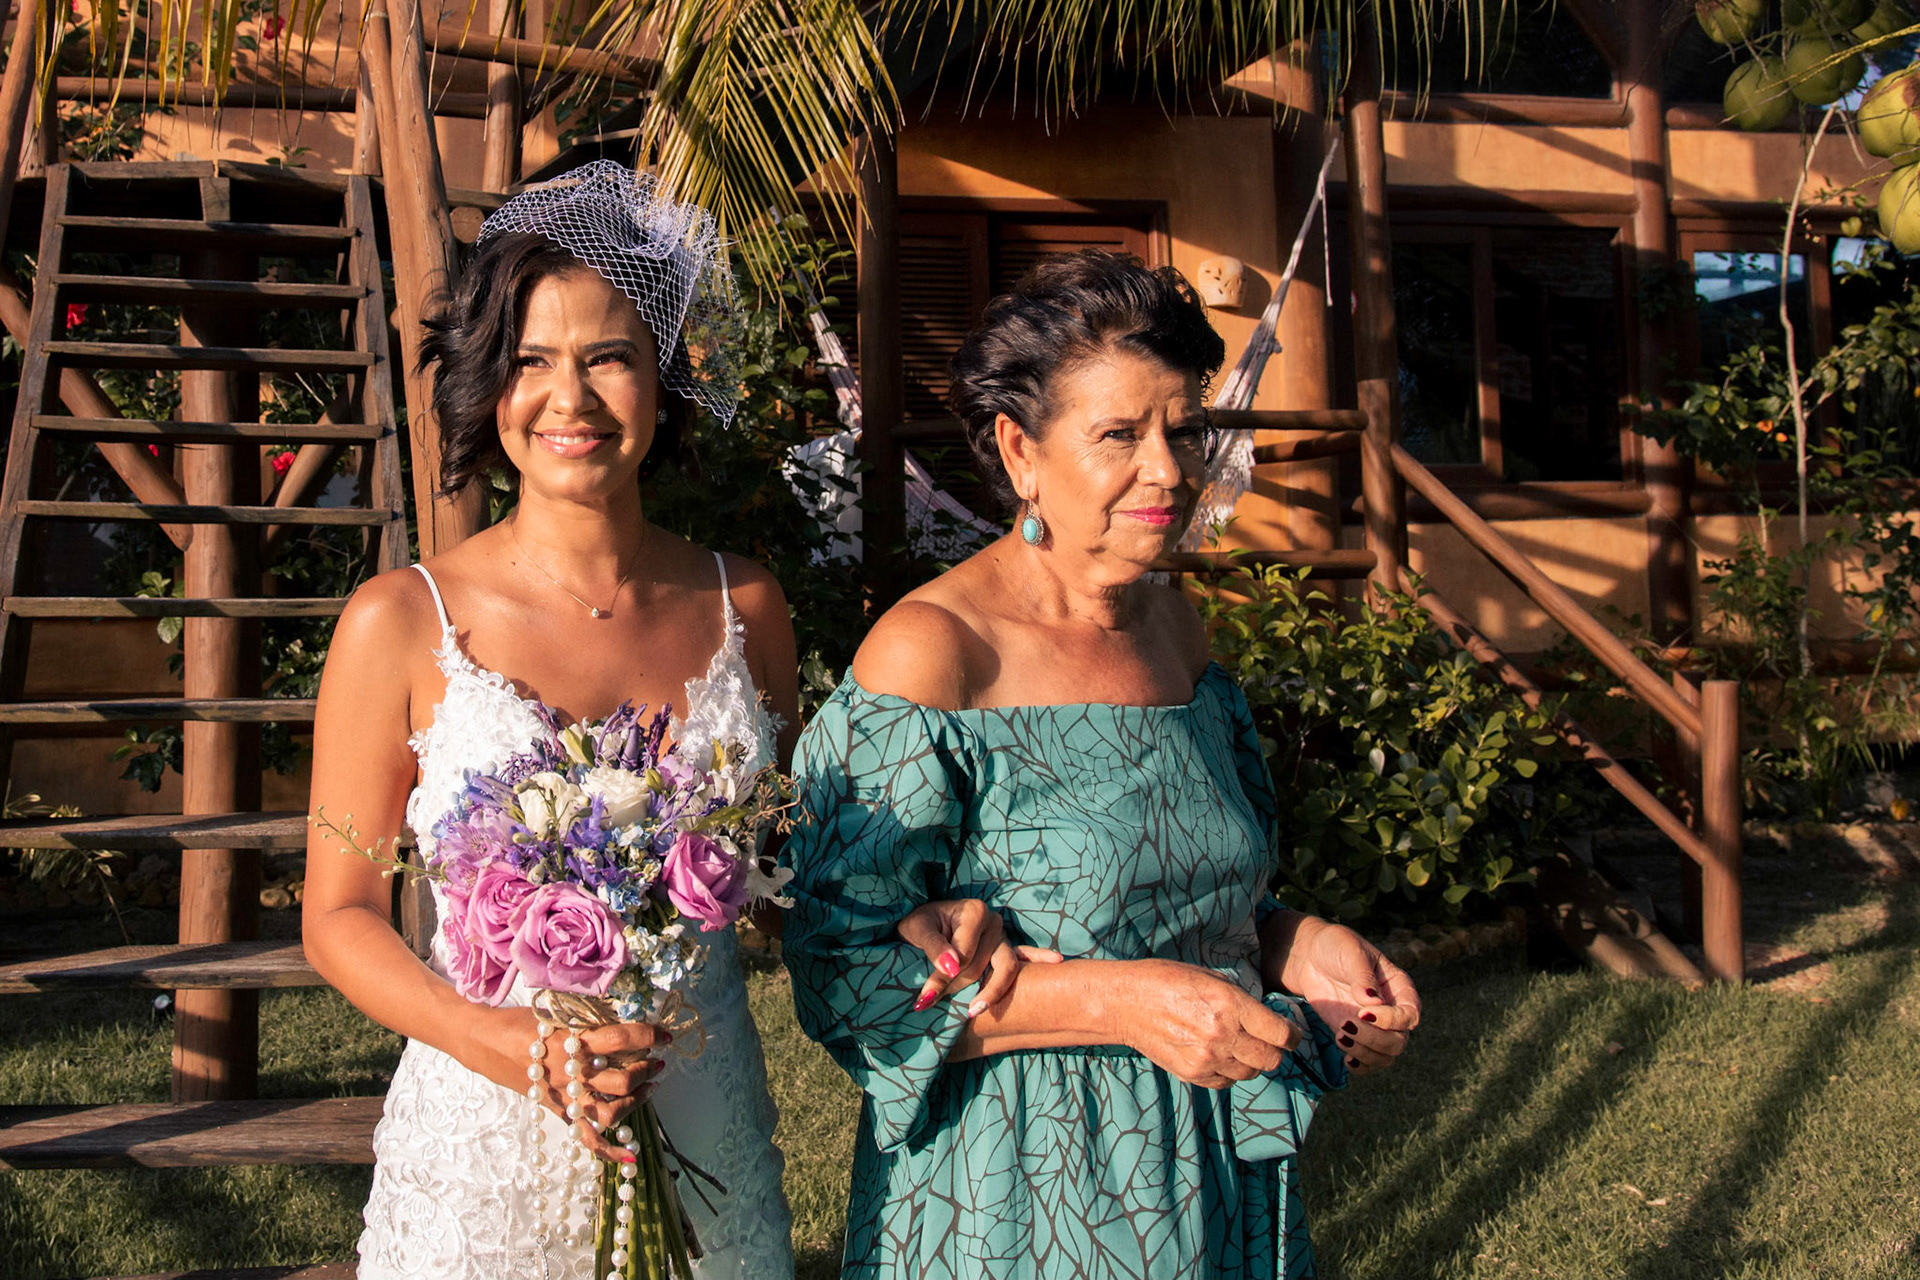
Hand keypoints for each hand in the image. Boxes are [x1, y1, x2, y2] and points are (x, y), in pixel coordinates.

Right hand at [474, 1007, 669, 1162]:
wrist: (485, 1044)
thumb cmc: (520, 1023)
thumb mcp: (555, 1013)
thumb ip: (587, 1019)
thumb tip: (624, 1019)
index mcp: (571, 1043)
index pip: (619, 1040)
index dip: (647, 1036)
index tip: (665, 1034)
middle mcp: (571, 1072)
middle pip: (620, 1080)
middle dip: (646, 1070)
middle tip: (657, 1061)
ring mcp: (565, 1097)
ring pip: (610, 1111)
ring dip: (637, 1101)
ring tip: (650, 1086)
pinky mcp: (559, 1112)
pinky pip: (586, 1138)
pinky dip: (609, 1152)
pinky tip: (629, 1156)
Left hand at [896, 898, 1062, 1018]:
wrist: (925, 921)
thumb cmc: (919, 923)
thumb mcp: (917, 929)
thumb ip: (934, 946)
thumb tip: (952, 968)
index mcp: (974, 912)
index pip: (965, 954)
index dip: (943, 977)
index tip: (924, 997)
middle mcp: (994, 922)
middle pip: (983, 965)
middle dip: (958, 988)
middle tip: (933, 1004)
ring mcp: (1003, 937)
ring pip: (1005, 969)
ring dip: (990, 991)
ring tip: (974, 1010)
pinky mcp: (1006, 949)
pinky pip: (1024, 957)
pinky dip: (1040, 958)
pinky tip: (1057, 961)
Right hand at [1119, 959, 1300, 1089]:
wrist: (1126, 1003)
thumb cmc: (1167, 980)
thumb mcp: (1210, 977)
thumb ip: (1240, 1000)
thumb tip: (1265, 1018)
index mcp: (1230, 1004)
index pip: (1279, 1033)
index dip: (1293, 1036)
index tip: (1292, 1035)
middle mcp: (1222, 1034)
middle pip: (1270, 1060)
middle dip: (1275, 1052)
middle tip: (1270, 1044)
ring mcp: (1207, 1058)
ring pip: (1250, 1074)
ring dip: (1251, 1063)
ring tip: (1241, 1048)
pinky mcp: (1192, 1073)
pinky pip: (1226, 1082)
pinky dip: (1230, 1073)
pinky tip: (1221, 1056)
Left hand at [1269, 913, 1420, 1075]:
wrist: (1310, 957)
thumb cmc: (1335, 947)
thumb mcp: (1350, 951)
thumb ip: (1362, 976)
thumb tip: (1374, 1003)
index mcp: (1399, 987)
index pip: (1410, 1015)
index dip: (1391, 1021)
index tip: (1362, 1013)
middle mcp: (1393, 1010)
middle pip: (1399, 1042)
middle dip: (1374, 1040)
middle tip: (1345, 1026)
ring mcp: (1375, 1027)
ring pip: (1385, 1057)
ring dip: (1364, 1054)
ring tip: (1340, 1036)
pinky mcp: (1357, 1037)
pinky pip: (1368, 1063)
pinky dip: (1359, 1066)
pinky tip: (1345, 1056)